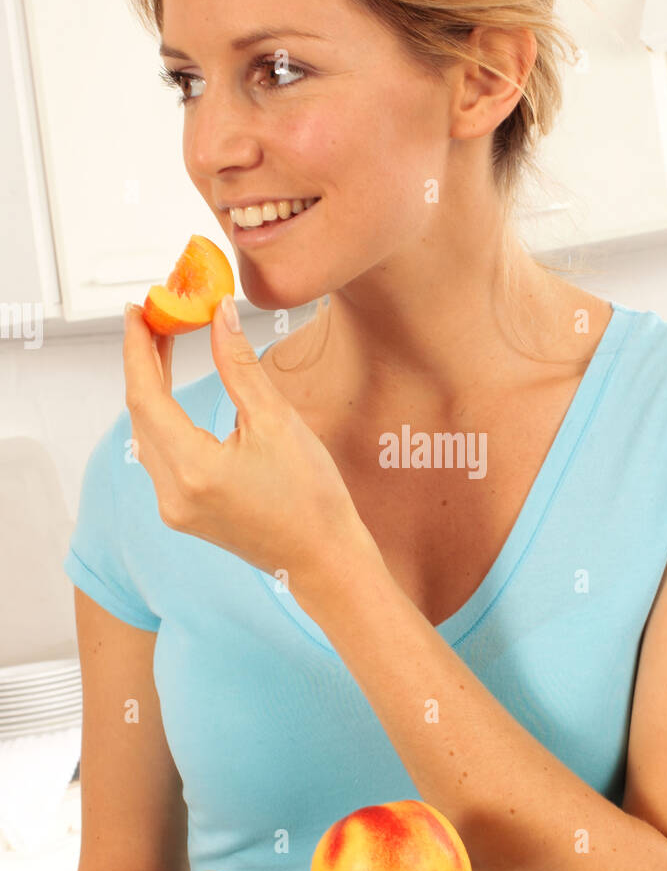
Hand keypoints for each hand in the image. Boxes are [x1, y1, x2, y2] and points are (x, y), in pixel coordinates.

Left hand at [122, 298, 378, 610]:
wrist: (325, 558)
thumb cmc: (312, 497)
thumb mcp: (277, 421)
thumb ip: (239, 365)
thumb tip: (219, 314)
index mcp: (194, 470)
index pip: (146, 396)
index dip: (137, 349)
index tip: (137, 311)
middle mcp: (173, 493)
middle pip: (140, 414)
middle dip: (143, 362)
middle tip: (156, 317)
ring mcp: (174, 507)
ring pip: (146, 435)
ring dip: (151, 389)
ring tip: (165, 344)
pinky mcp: (183, 513)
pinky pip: (159, 455)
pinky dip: (162, 418)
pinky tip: (173, 393)